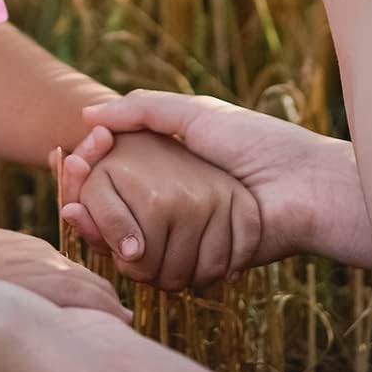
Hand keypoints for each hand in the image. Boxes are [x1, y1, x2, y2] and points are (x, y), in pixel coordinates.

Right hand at [57, 90, 371, 271]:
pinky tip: (107, 240)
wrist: (305, 191)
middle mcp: (170, 196)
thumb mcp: (194, 113)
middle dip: (83, 194)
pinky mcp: (194, 260)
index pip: (112, 163)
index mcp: (169, 160)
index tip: (70, 155)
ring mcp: (181, 230)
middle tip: (67, 188)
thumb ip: (140, 110)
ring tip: (78, 212)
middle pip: (111, 199)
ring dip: (97, 225)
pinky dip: (125, 250)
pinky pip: (152, 260)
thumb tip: (86, 115)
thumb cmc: (256, 144)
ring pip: (124, 232)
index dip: (87, 161)